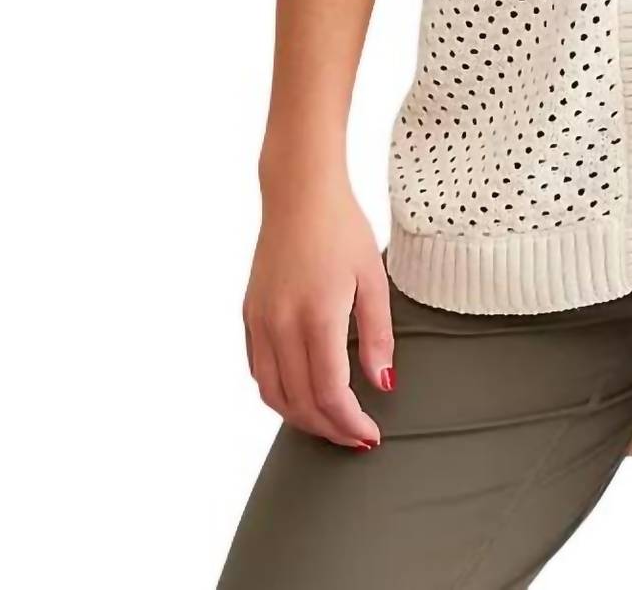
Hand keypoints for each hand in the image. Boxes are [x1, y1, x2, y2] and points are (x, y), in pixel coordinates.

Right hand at [242, 175, 394, 448]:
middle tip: (356, 438)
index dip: (350, 423)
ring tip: (331, 423)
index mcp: (317, 317)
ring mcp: (260, 320)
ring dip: (301, 418)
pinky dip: (278, 393)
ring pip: (272, 393)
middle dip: (329, 429)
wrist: (299, 194)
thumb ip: (377, 335)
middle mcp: (281, 324)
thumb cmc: (343, 229)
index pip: (330, 393)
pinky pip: (258, 370)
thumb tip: (382, 384)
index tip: (370, 435)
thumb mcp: (374, 279)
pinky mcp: (249, 314)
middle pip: (300, 402)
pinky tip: (302, 395)